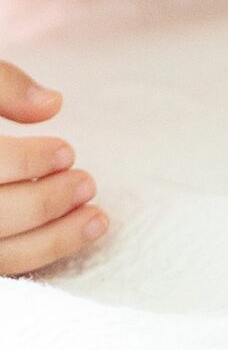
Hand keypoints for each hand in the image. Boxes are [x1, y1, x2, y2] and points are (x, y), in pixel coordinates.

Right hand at [0, 60, 105, 274]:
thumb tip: (51, 104)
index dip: (23, 162)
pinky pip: (0, 266)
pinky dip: (35, 253)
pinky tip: (71, 235)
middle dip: (40, 203)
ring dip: (48, 240)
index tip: (67, 152)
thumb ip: (3, 83)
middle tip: (87, 183)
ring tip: (95, 218)